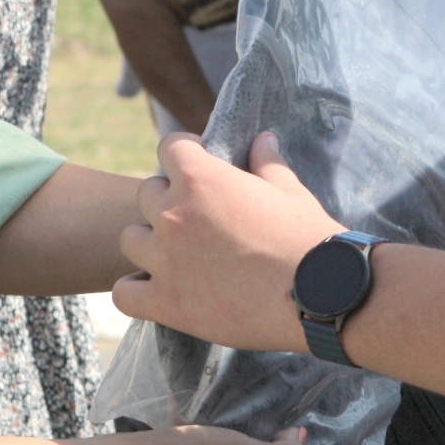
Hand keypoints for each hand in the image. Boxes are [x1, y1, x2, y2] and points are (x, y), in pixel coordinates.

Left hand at [115, 132, 345, 354]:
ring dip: (149, 243)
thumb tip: (263, 140)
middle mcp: (173, 215)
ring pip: (130, 239)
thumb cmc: (308, 238)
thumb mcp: (290, 191)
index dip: (184, 156)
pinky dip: (136, 290)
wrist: (321, 294)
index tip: (197, 169)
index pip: (169, 148)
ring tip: (176, 256)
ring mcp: (165, 260)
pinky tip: (157, 289)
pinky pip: (123, 293)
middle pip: (146, 195)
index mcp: (201, 179)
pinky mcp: (166, 303)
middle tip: (196, 221)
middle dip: (168, 202)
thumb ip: (267, 163)